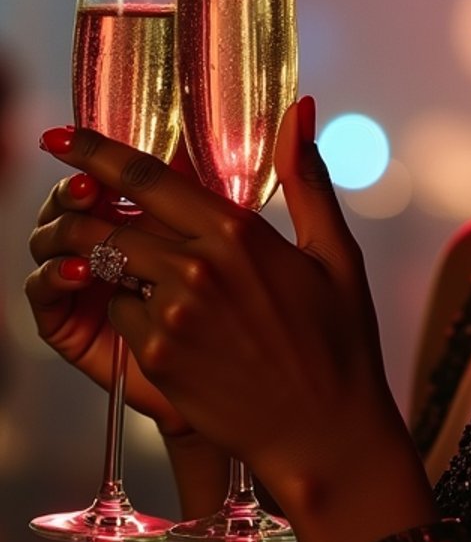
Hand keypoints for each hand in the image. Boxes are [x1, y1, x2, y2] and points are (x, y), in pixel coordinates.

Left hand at [28, 102, 420, 515]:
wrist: (325, 433)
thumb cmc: (338, 340)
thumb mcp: (334, 252)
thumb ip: (305, 176)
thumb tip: (299, 108)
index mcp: (237, 233)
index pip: (147, 177)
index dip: (96, 152)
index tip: (61, 137)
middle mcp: (196, 269)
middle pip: (110, 224)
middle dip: (86, 212)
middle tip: (77, 204)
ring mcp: (171, 318)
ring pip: (113, 271)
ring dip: (115, 265)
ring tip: (137, 269)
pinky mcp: (157, 360)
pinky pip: (123, 317)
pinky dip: (134, 311)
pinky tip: (171, 321)